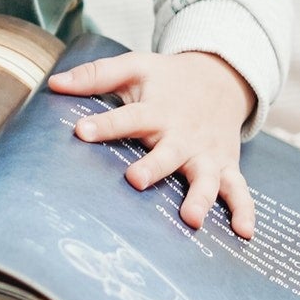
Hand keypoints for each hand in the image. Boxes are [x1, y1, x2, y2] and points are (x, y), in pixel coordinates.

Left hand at [48, 49, 257, 238]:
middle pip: (168, 153)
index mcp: (157, 110)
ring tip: (192, 218)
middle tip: (136, 180)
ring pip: (205, 177)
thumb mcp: (134, 67)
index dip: (105, 125)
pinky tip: (245, 232)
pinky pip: (239, 189)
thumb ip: (95, 76)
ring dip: (200, 197)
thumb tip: (54, 84)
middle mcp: (182, 135)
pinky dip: (244, 209)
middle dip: (154, 166)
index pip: (127, 118)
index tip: (81, 132)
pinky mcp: (226, 166)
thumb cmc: (169, 78)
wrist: (221, 77)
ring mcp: (206, 153)